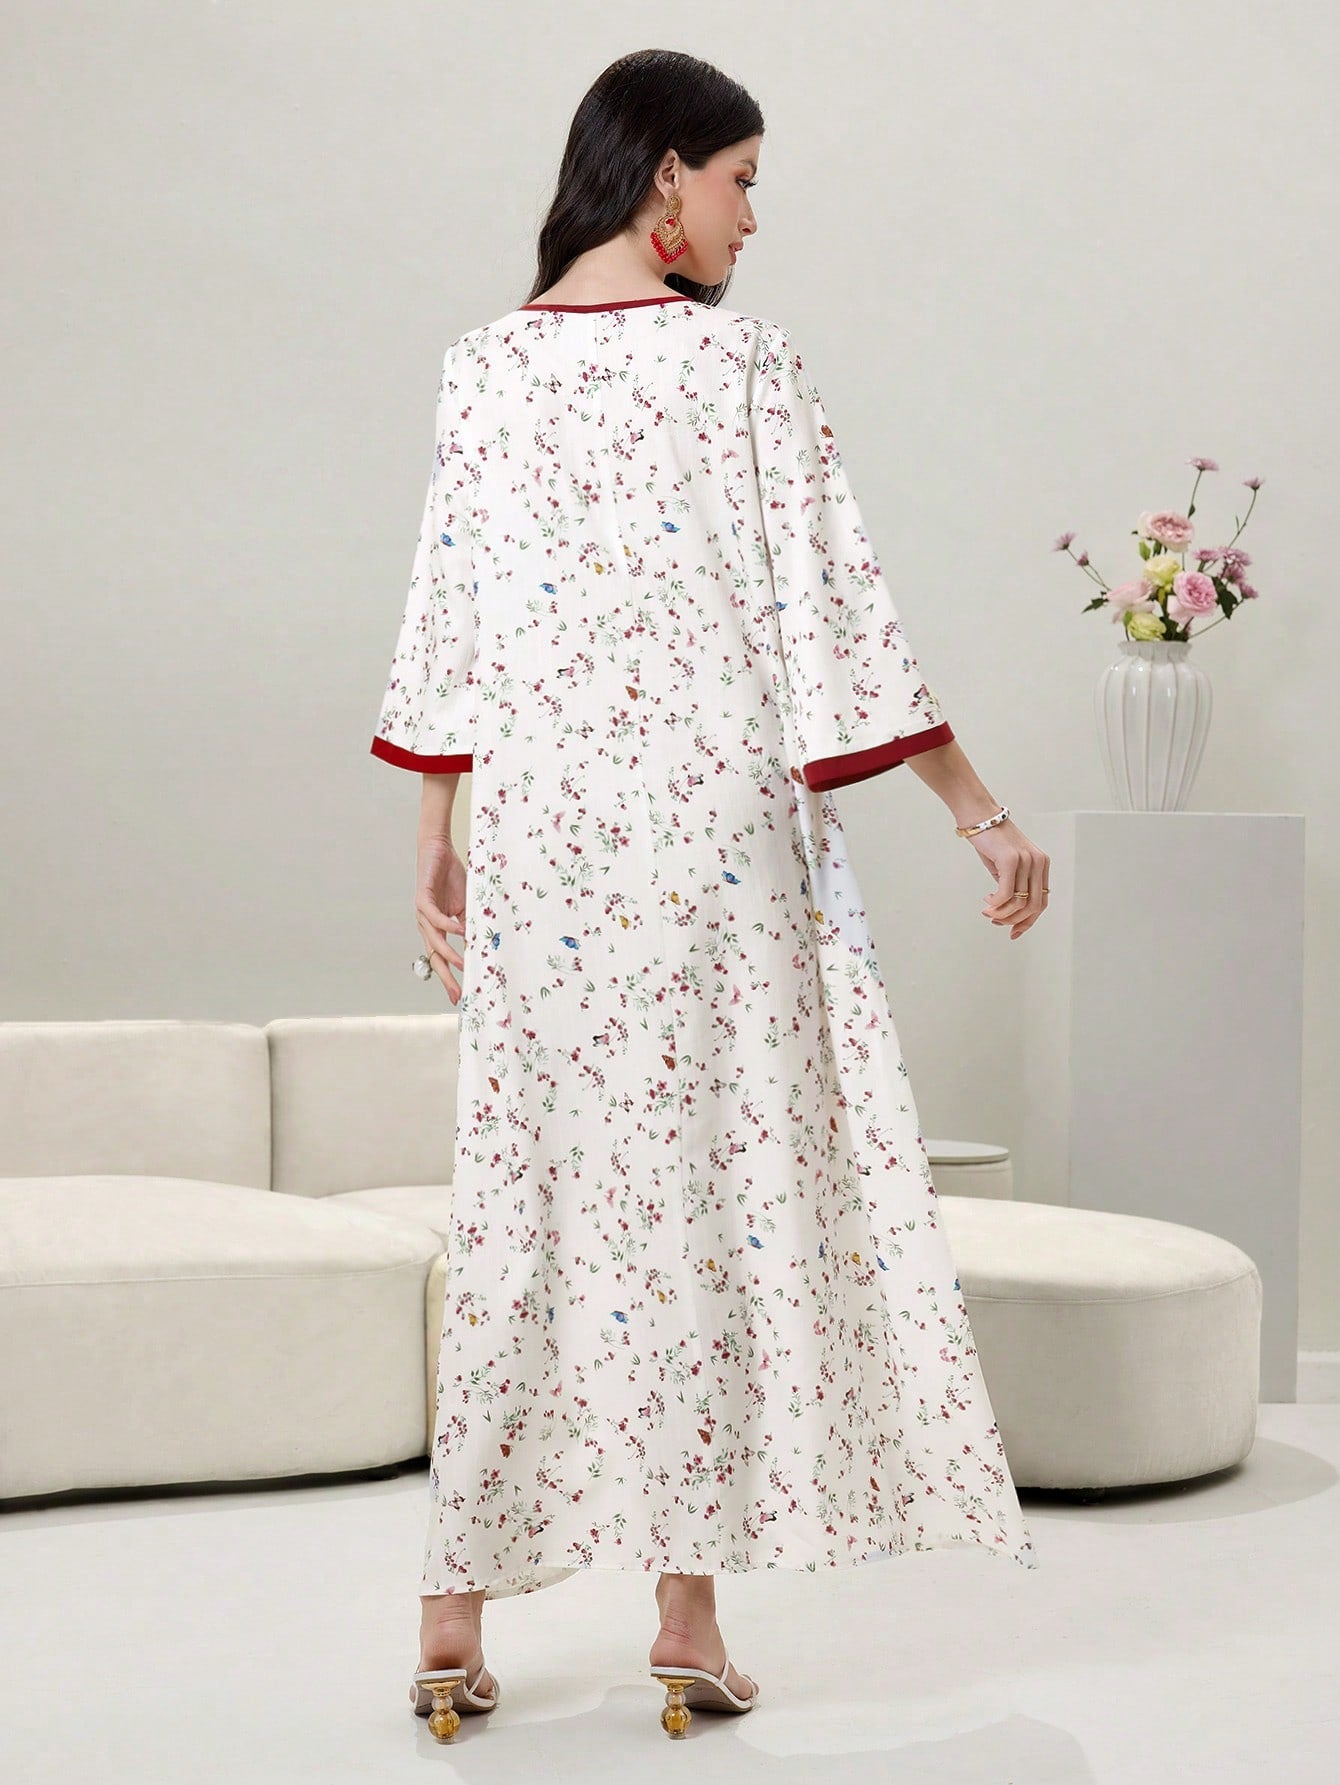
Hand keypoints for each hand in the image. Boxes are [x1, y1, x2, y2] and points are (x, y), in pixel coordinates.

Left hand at [415, 835, 467, 1002]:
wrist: (438, 849)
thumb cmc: (451, 877)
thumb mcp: (465, 906)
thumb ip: (468, 925)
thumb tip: (479, 945)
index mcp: (436, 929)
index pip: (442, 958)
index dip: (450, 976)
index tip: (460, 996)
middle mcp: (426, 925)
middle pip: (435, 956)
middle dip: (446, 976)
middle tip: (457, 994)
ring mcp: (423, 913)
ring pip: (434, 940)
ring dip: (449, 953)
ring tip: (463, 964)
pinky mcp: (423, 898)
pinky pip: (435, 917)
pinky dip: (448, 925)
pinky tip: (460, 932)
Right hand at [966, 818, 1049, 939]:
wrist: (980, 817)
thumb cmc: (991, 841)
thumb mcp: (1007, 866)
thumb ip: (1012, 884)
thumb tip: (1007, 910)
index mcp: (1041, 864)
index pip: (1042, 901)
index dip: (1028, 921)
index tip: (1013, 931)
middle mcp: (1039, 862)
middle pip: (1034, 906)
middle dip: (1015, 921)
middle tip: (996, 922)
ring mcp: (1027, 860)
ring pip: (1019, 902)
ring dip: (1001, 913)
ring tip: (988, 912)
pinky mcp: (1011, 859)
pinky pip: (1006, 893)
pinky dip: (996, 903)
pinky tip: (987, 901)